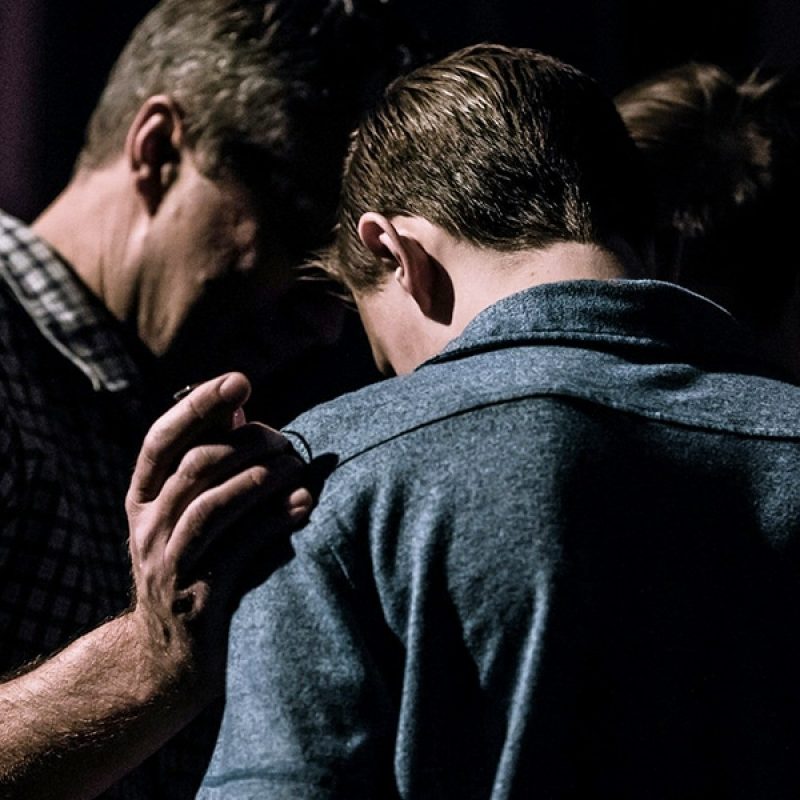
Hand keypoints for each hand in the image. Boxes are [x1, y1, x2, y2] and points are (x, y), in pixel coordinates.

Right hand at [124, 372, 311, 692]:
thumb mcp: (190, 514)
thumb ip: (210, 463)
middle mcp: (147, 527)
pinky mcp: (199, 597)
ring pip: (212, 504)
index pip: (162, 439)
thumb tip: (240, 410)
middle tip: (285, 440)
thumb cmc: (196, 566)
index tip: (240, 379)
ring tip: (297, 466)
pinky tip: (303, 504)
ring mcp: (169, 564)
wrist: (171, 659)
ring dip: (261, 478)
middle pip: (195, 466)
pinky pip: (238, 548)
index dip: (198, 405)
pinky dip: (273, 520)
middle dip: (247, 444)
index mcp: (143, 499)